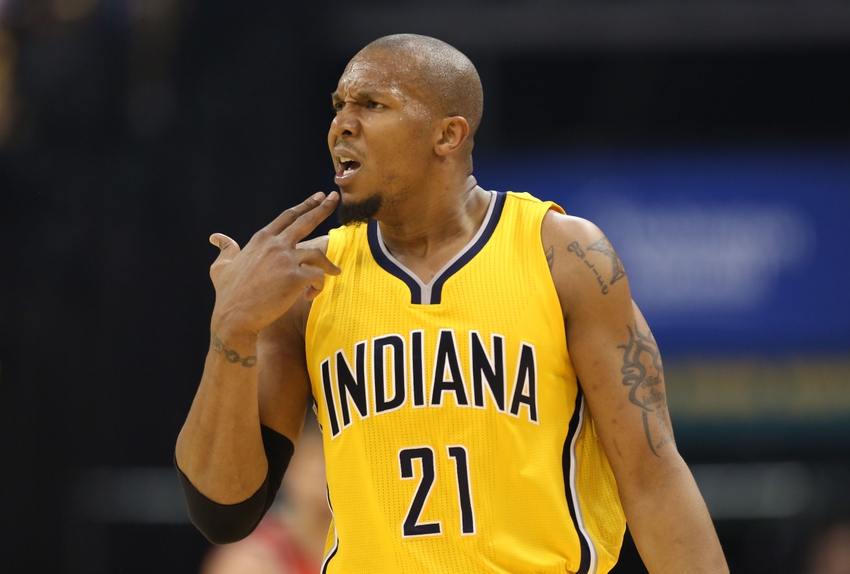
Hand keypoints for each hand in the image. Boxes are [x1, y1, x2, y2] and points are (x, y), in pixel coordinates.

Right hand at [208, 192, 340, 335]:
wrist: (234, 317)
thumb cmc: (228, 294)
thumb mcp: (220, 267)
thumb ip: (225, 249)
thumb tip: (216, 237)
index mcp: (261, 239)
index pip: (287, 216)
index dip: (305, 205)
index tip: (318, 196)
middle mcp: (275, 245)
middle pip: (305, 221)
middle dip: (323, 208)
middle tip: (335, 198)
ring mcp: (286, 260)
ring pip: (319, 255)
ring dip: (329, 265)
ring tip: (335, 272)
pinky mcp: (295, 278)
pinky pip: (318, 277)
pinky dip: (318, 286)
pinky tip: (310, 296)